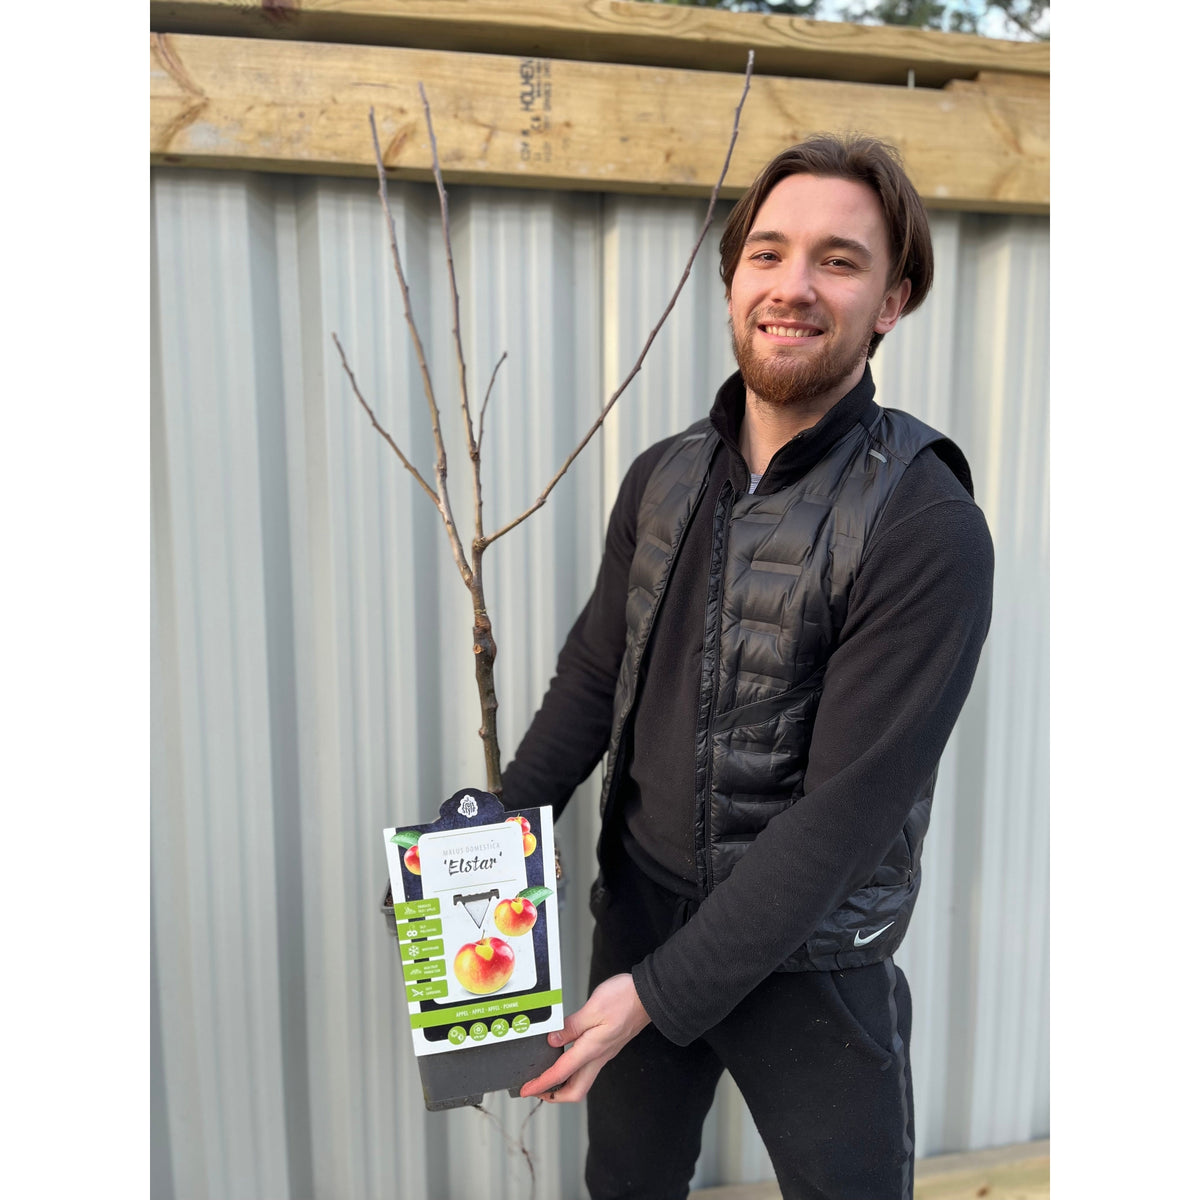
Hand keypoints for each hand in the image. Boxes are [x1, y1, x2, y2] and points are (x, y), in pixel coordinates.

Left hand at [519, 973, 650, 1102]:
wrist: (649, 996)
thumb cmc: (625, 999)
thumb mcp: (593, 1008)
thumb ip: (571, 1026)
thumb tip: (552, 1040)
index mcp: (592, 1049)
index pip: (561, 1074)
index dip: (541, 1084)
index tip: (526, 1090)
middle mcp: (599, 1056)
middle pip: (575, 1090)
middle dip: (554, 1095)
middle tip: (537, 1089)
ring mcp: (604, 1053)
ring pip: (581, 1080)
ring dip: (563, 1084)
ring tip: (547, 1076)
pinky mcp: (607, 1046)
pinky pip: (587, 1066)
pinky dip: (572, 1069)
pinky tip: (566, 1057)